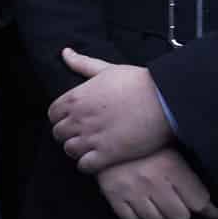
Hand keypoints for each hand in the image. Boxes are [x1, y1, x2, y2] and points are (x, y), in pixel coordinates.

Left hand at [49, 48, 170, 173]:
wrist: (165, 100)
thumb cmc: (138, 82)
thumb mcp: (106, 69)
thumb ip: (82, 63)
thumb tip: (65, 52)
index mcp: (75, 98)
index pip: (53, 114)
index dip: (61, 118)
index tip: (73, 119)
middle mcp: (79, 119)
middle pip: (59, 133)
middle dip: (68, 134)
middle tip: (81, 135)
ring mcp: (92, 138)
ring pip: (69, 150)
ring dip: (77, 150)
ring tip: (89, 148)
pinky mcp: (108, 155)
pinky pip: (85, 166)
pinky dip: (88, 164)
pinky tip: (98, 159)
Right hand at [93, 149, 217, 218]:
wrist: (105, 133)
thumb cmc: (145, 146)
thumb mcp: (173, 157)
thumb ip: (194, 186)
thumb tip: (215, 214)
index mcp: (171, 166)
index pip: (198, 202)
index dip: (197, 202)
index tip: (191, 198)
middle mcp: (153, 180)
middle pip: (179, 216)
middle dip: (178, 210)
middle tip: (170, 198)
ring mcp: (131, 188)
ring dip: (157, 214)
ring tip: (153, 200)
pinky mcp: (113, 194)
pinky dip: (136, 215)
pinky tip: (136, 202)